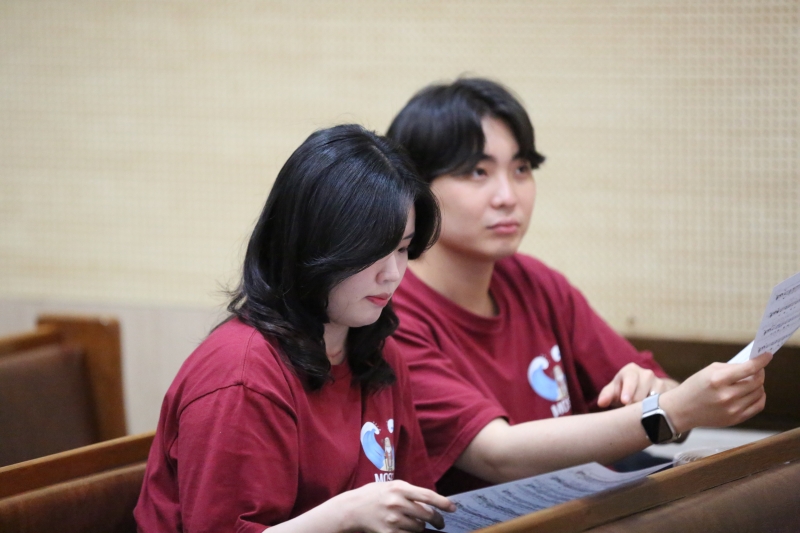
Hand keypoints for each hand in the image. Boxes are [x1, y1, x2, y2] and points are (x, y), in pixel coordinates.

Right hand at [339, 480, 454, 532]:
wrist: (353, 508)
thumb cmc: (375, 495)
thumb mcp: (392, 486)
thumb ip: (411, 492)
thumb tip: (432, 503)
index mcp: (400, 488)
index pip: (428, 496)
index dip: (443, 503)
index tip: (453, 509)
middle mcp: (397, 503)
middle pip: (427, 515)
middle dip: (437, 521)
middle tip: (440, 523)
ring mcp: (392, 519)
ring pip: (419, 528)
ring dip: (421, 528)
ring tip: (416, 524)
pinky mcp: (388, 532)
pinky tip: (408, 531)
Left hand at [597, 363, 678, 407]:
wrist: (643, 390)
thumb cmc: (623, 391)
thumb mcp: (613, 391)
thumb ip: (606, 396)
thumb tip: (601, 403)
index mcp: (630, 370)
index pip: (630, 379)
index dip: (628, 391)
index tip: (625, 401)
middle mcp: (647, 374)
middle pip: (642, 392)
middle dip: (636, 404)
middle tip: (631, 413)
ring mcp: (660, 382)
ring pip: (655, 399)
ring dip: (648, 409)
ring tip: (642, 415)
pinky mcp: (670, 392)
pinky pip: (665, 404)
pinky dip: (659, 410)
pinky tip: (654, 416)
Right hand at [659, 352, 771, 433]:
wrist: (682, 410)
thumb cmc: (695, 387)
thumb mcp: (708, 371)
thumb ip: (731, 368)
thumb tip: (752, 366)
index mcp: (717, 380)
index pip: (748, 369)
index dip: (761, 360)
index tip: (767, 355)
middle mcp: (726, 395)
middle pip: (756, 381)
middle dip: (760, 372)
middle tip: (757, 369)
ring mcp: (732, 409)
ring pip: (759, 392)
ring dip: (758, 384)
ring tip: (751, 381)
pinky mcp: (736, 418)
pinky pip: (758, 405)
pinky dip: (759, 396)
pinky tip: (753, 392)